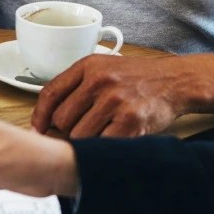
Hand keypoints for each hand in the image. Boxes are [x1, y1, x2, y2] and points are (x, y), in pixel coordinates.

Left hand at [31, 53, 189, 137]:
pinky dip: (104, 148)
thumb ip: (76, 87)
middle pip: (62, 120)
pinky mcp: (131, 121)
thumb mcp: (104, 68)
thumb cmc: (136, 78)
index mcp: (89, 66)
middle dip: (67, 131)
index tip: (37, 130)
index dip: (39, 116)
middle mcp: (100, 81)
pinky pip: (102, 145)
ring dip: (87, 141)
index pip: (50, 94)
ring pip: (79, 136)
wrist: (175, 80)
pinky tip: (113, 139)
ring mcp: (116, 101)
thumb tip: (45, 120)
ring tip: (102, 133)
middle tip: (82, 131)